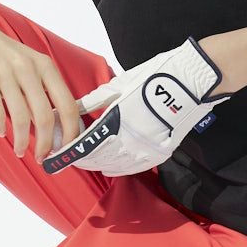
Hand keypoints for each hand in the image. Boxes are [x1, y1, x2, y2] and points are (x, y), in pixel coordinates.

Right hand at [0, 13, 85, 161]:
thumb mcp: (28, 61)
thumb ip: (41, 86)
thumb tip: (54, 123)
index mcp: (45, 66)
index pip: (67, 104)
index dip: (70, 131)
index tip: (66, 148)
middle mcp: (28, 69)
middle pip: (46, 116)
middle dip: (46, 143)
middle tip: (42, 157)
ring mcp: (6, 73)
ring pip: (21, 117)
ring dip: (22, 140)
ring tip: (20, 151)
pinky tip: (0, 132)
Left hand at [41, 37, 232, 176]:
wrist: (191, 83)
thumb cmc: (154, 78)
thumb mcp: (117, 86)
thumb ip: (92, 102)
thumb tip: (70, 108)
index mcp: (115, 122)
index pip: (84, 144)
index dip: (68, 151)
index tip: (55, 152)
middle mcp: (129, 141)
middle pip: (96, 159)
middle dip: (79, 158)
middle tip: (66, 156)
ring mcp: (145, 150)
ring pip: (113, 166)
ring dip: (96, 163)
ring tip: (84, 160)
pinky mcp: (159, 153)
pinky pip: (133, 167)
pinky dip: (118, 167)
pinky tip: (109, 166)